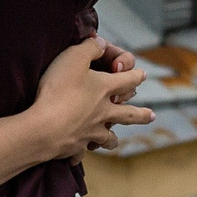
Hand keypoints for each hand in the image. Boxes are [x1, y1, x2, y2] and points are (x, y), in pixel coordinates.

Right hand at [27, 37, 151, 158]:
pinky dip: (81, 152)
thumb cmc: (58, 90)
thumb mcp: (73, 57)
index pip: (128, 80)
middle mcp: (104, 112)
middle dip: (142, 114)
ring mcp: (92, 132)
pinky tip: (79, 155)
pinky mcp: (76, 147)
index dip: (136, 75)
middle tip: (152, 116)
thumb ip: (90, 47)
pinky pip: (82, 152)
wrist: (44, 128)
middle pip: (129, 114)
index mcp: (105, 89)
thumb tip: (101, 42)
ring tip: (116, 141)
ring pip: (109, 138)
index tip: (143, 75)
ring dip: (113, 139)